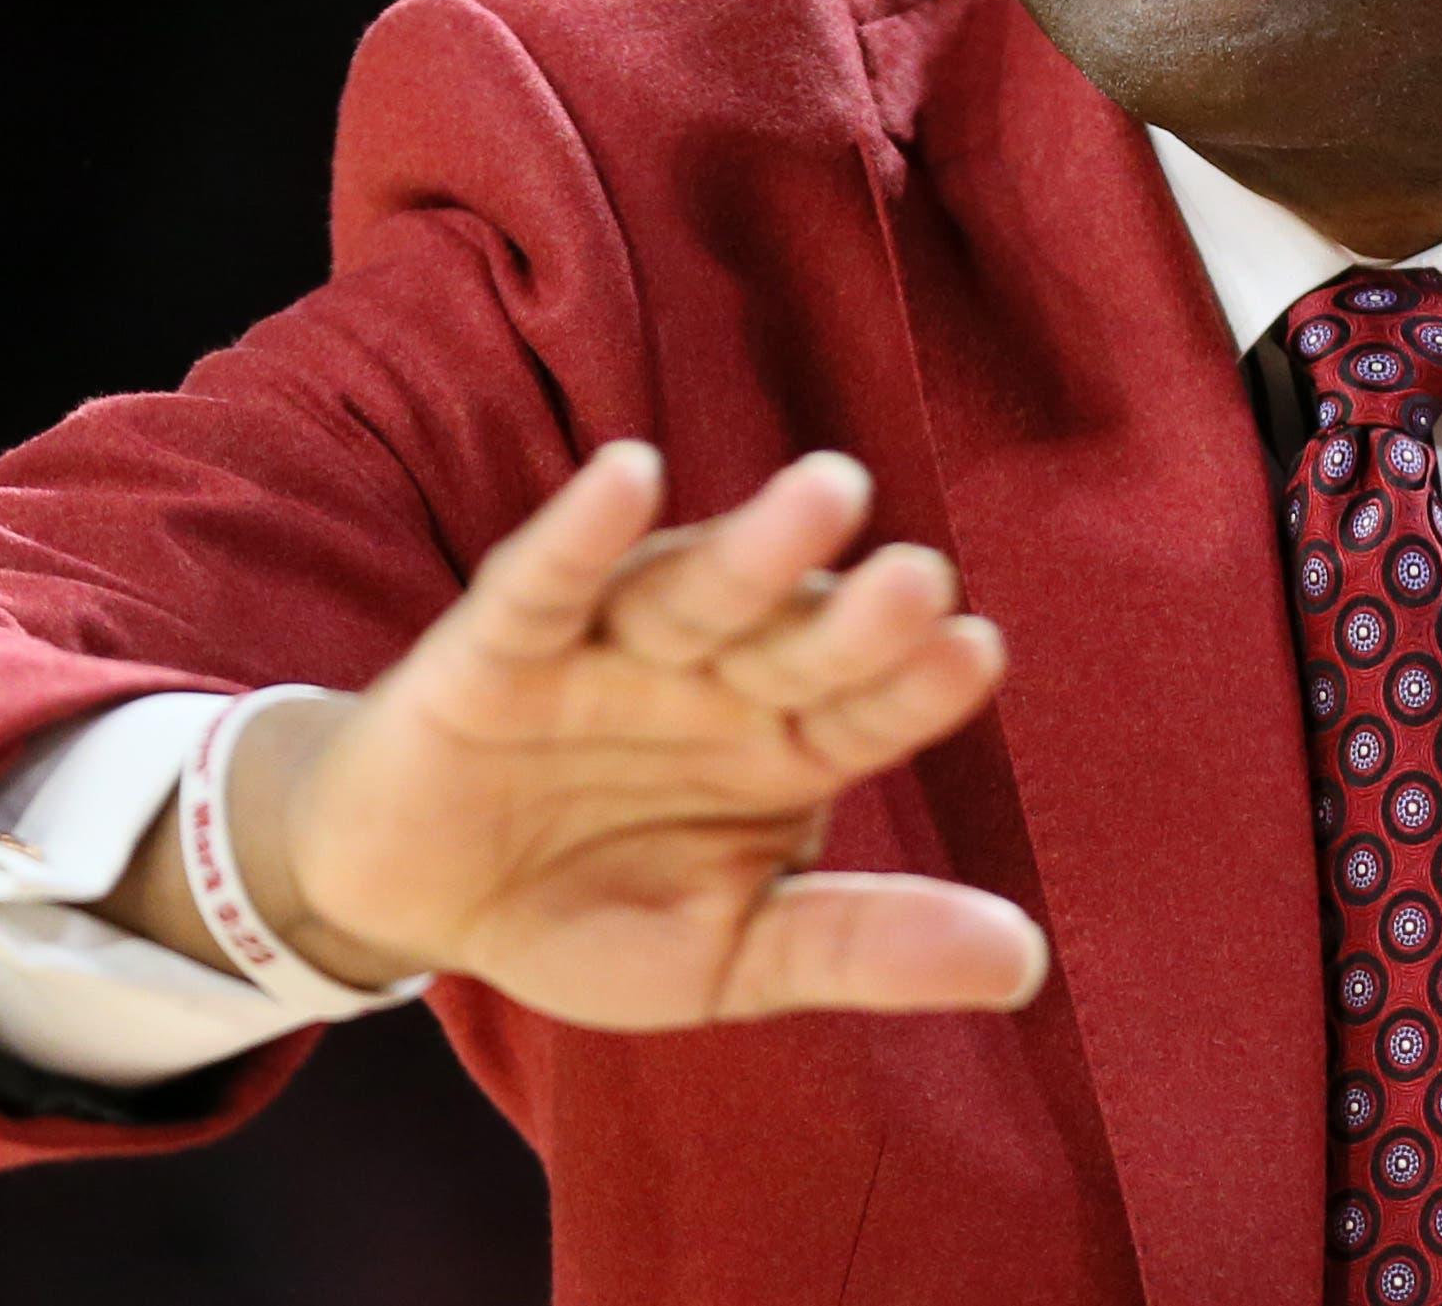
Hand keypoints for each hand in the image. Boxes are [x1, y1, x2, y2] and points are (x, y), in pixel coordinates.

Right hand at [107, 443, 1042, 1026]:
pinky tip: (631, 475)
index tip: (976, 652)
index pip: (865, 713)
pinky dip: (583, 531)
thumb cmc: (588, 906)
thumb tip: (1027, 966)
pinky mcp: (498, 645)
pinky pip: (545, 580)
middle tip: (920, 578)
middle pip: (793, 639)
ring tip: (830, 493)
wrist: (414, 897)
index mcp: (782, 745)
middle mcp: (712, 679)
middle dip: (852, 614)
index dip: (916, 687)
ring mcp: (608, 653)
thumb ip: (862, 948)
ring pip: (692, 594)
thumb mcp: (730, 956)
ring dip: (754, 549)